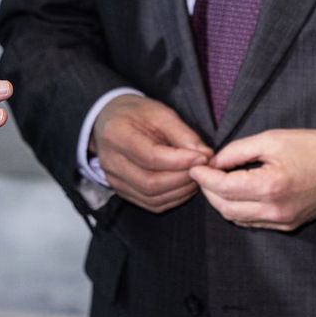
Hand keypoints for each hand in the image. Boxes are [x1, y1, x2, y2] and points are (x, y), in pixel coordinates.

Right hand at [90, 95, 210, 212]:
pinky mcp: (122, 191)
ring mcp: (114, 180)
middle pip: (150, 182)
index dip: (181, 161)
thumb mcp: (160, 113)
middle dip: (183, 178)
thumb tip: (204, 155)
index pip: (151, 157)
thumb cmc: (136, 114)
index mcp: (117, 135)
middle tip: (203, 168)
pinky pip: (151, 203)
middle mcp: (111, 161)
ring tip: (196, 175)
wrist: (110, 120)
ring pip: (152, 197)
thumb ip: (183, 134)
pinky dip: (172, 198)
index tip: (203, 157)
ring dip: (180, 190)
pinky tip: (184, 185)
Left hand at [190, 128, 315, 229]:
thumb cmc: (314, 147)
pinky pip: (253, 222)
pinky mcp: (288, 225)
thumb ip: (238, 151)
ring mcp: (282, 221)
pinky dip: (239, 209)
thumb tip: (214, 161)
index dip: (203, 176)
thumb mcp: (272, 139)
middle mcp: (274, 210)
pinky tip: (237, 192)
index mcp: (270, 187)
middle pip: (225, 208)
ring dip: (222, 201)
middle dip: (208, 190)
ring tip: (218, 180)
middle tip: (203, 172)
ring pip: (237, 218)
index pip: (222, 188)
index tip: (195, 165)